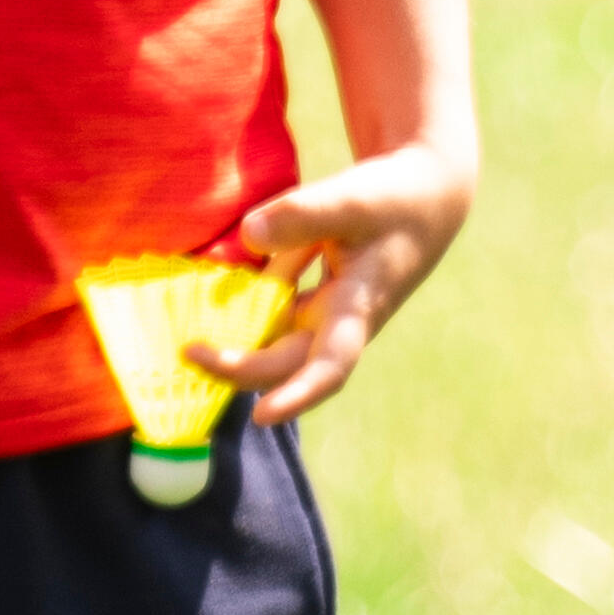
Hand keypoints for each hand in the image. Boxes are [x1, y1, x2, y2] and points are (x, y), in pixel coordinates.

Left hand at [217, 143, 472, 424]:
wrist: (425, 199)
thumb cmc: (394, 201)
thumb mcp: (353, 198)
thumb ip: (302, 216)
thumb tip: (248, 236)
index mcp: (359, 308)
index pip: (330, 366)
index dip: (298, 395)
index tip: (261, 416)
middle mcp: (339, 323)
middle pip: (286, 362)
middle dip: (239, 367)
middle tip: (188, 352)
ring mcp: (324, 314)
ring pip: (274, 337)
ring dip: (237, 339)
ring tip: (189, 335)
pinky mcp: (312, 299)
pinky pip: (272, 308)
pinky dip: (247, 301)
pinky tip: (214, 283)